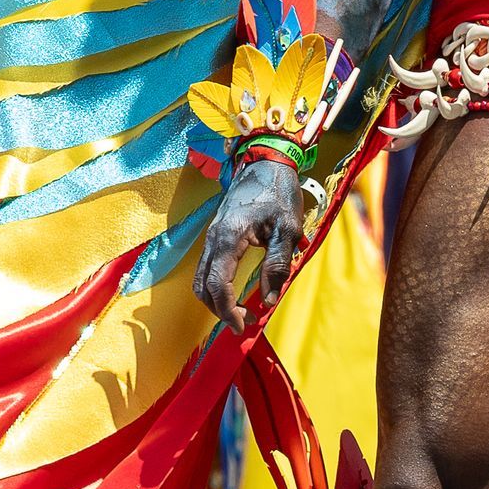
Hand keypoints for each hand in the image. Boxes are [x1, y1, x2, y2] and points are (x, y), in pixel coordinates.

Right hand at [193, 156, 304, 333]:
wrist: (266, 161)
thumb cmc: (279, 192)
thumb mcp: (287, 228)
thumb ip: (277, 264)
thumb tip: (269, 300)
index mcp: (228, 238)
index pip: (218, 285)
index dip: (227, 311)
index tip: (243, 326)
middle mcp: (213, 238)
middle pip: (203, 286)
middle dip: (220, 310)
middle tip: (243, 323)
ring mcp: (211, 235)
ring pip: (201, 278)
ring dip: (216, 299)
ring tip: (240, 311)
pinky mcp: (215, 233)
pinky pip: (207, 267)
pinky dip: (215, 285)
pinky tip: (235, 290)